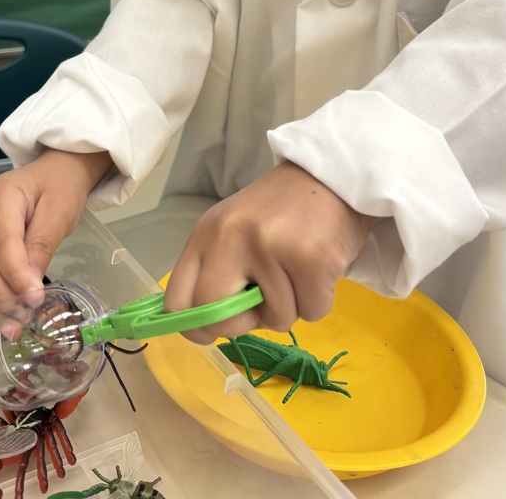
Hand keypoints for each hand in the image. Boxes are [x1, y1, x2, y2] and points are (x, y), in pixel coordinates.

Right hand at [0, 148, 112, 315]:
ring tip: (13, 327)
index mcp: (0, 196)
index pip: (2, 242)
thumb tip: (29, 285)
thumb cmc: (60, 187)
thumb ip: (42, 244)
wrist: (55, 171)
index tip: (35, 299)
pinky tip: (3, 317)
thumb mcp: (60, 211)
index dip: (15, 274)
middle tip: (22, 319)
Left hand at [163, 161, 372, 342]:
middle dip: (241, 325)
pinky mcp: (310, 259)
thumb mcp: (235, 231)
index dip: (195, 327)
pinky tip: (318, 268)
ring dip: (291, 307)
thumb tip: (210, 326)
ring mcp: (270, 247)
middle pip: (216, 317)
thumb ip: (218, 271)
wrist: (329, 176)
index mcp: (206, 234)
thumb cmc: (281, 211)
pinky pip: (312, 312)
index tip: (214, 330)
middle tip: (263, 304)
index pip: (176, 299)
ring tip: (298, 270)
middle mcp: (231, 238)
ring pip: (275, 320)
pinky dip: (318, 300)